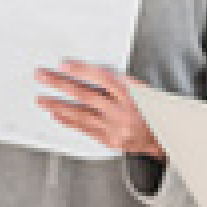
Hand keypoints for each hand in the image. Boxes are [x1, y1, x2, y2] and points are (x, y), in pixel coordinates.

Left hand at [34, 59, 162, 157]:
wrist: (165, 141)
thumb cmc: (155, 114)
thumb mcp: (146, 93)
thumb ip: (124, 84)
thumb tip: (96, 73)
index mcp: (132, 97)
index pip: (103, 79)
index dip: (82, 71)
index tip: (65, 65)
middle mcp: (121, 113)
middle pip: (86, 95)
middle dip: (61, 84)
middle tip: (43, 76)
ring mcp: (114, 128)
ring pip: (80, 114)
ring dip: (58, 105)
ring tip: (41, 98)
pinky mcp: (109, 140)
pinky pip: (84, 129)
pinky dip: (68, 121)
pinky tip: (56, 114)